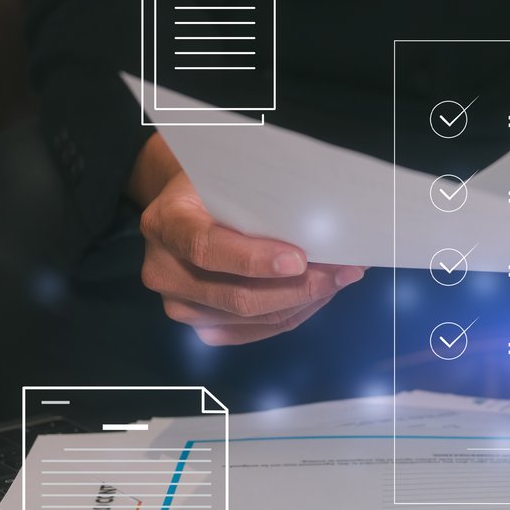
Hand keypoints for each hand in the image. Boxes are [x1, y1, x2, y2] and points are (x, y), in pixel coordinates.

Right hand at [130, 134, 364, 345]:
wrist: (185, 207)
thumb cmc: (214, 187)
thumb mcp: (228, 178)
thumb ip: (259, 201)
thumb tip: (323, 223)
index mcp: (166, 223)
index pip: (206, 248)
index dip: (255, 259)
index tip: (300, 259)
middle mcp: (164, 270)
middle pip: (238, 296)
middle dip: (300, 287)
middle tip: (345, 271)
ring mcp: (179, 304)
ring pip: (254, 318)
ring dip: (305, 300)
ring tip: (341, 279)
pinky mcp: (200, 326)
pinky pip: (256, 330)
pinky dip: (294, 312)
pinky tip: (318, 294)